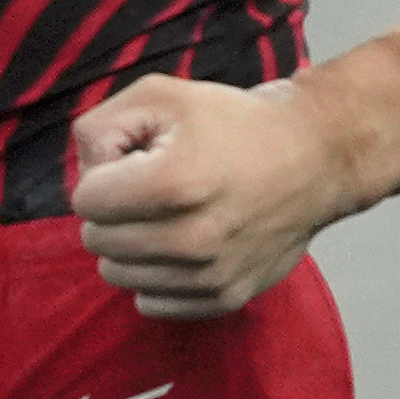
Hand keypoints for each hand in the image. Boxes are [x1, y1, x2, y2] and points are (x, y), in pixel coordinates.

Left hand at [69, 73, 354, 318]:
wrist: (314, 158)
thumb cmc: (233, 123)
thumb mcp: (159, 96)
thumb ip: (99, 130)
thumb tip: (85, 179)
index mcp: (173, 185)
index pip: (85, 202)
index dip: (102, 176)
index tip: (134, 162)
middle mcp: (193, 239)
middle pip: (97, 240)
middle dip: (113, 210)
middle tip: (150, 188)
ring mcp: (211, 274)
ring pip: (117, 274)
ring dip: (129, 244)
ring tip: (167, 215)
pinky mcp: (227, 297)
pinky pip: (152, 303)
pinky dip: (154, 276)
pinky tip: (178, 245)